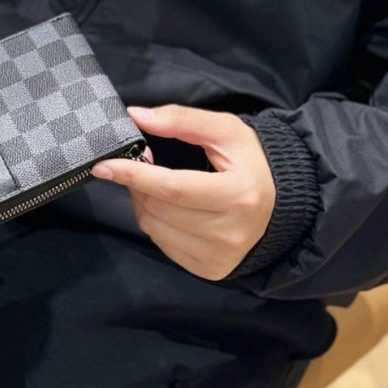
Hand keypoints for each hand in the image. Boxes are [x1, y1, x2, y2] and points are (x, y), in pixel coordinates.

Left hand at [91, 104, 276, 280]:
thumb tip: (137, 117)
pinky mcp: (211, 270)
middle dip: (137, 184)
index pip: (174, 187)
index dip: (135, 175)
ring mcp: (221, 256)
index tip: (104, 165)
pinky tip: (169, 208)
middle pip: (160, 209)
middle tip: (139, 165)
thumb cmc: (252, 161)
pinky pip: (163, 245)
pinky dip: (156, 223)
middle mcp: (231, 232)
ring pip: (155, 229)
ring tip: (154, 185)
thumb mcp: (226, 130)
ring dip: (143, 203)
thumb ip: (182, 120)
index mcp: (239, 194)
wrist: (282, 202)